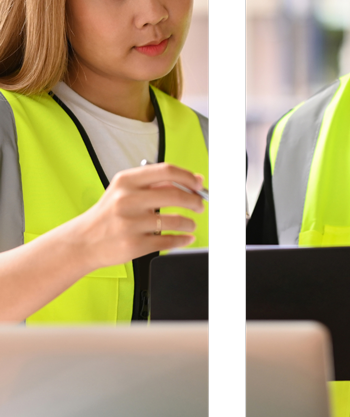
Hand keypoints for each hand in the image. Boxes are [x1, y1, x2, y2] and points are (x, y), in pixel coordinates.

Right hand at [72, 163, 204, 269]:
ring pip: (175, 220)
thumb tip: (191, 180)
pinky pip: (168, 241)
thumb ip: (154, 184)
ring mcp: (130, 224)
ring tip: (191, 224)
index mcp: (126, 181)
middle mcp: (127, 200)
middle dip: (194, 200)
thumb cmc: (107, 215)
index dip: (188, 177)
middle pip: (175, 194)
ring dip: (189, 223)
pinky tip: (186, 238)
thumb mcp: (124, 191)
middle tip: (200, 205)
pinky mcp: (134, 245)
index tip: (199, 183)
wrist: (83, 242)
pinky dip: (182, 239)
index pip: (166, 171)